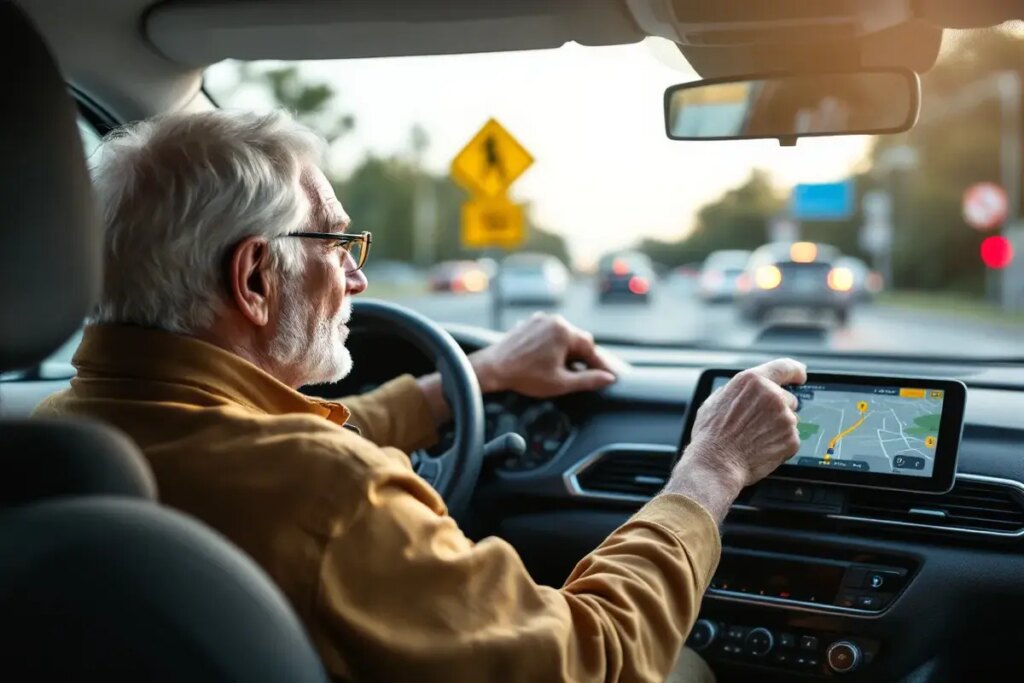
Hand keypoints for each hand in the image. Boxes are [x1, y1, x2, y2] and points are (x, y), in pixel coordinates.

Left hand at [469, 313, 617, 396]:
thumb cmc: (525, 376)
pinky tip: (548, 359)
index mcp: (564, 332)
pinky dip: (552, 345)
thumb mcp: (561, 383)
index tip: (609, 376)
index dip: (599, 364)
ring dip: (567, 351)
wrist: (492, 369)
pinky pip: (547, 333)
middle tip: (587, 374)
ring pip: (562, 336)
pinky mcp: (528, 323)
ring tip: (564, 369)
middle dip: (582, 357)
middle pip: (577, 340)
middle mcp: (554, 320)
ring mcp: (539, 320)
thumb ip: (588, 380)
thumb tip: (608, 378)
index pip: (590, 349)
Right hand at [664, 358, 806, 522]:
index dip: (795, 371)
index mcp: (752, 381)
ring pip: (790, 419)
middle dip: (778, 409)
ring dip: (778, 427)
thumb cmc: (711, 434)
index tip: (800, 375)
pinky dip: (780, 443)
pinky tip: (761, 447)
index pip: (784, 367)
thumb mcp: (716, 400)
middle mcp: (772, 395)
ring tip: (755, 437)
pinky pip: (791, 438)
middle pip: (788, 398)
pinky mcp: (792, 439)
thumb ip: (738, 390)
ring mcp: (785, 418)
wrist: (716, 464)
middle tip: (757, 423)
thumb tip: (748, 389)